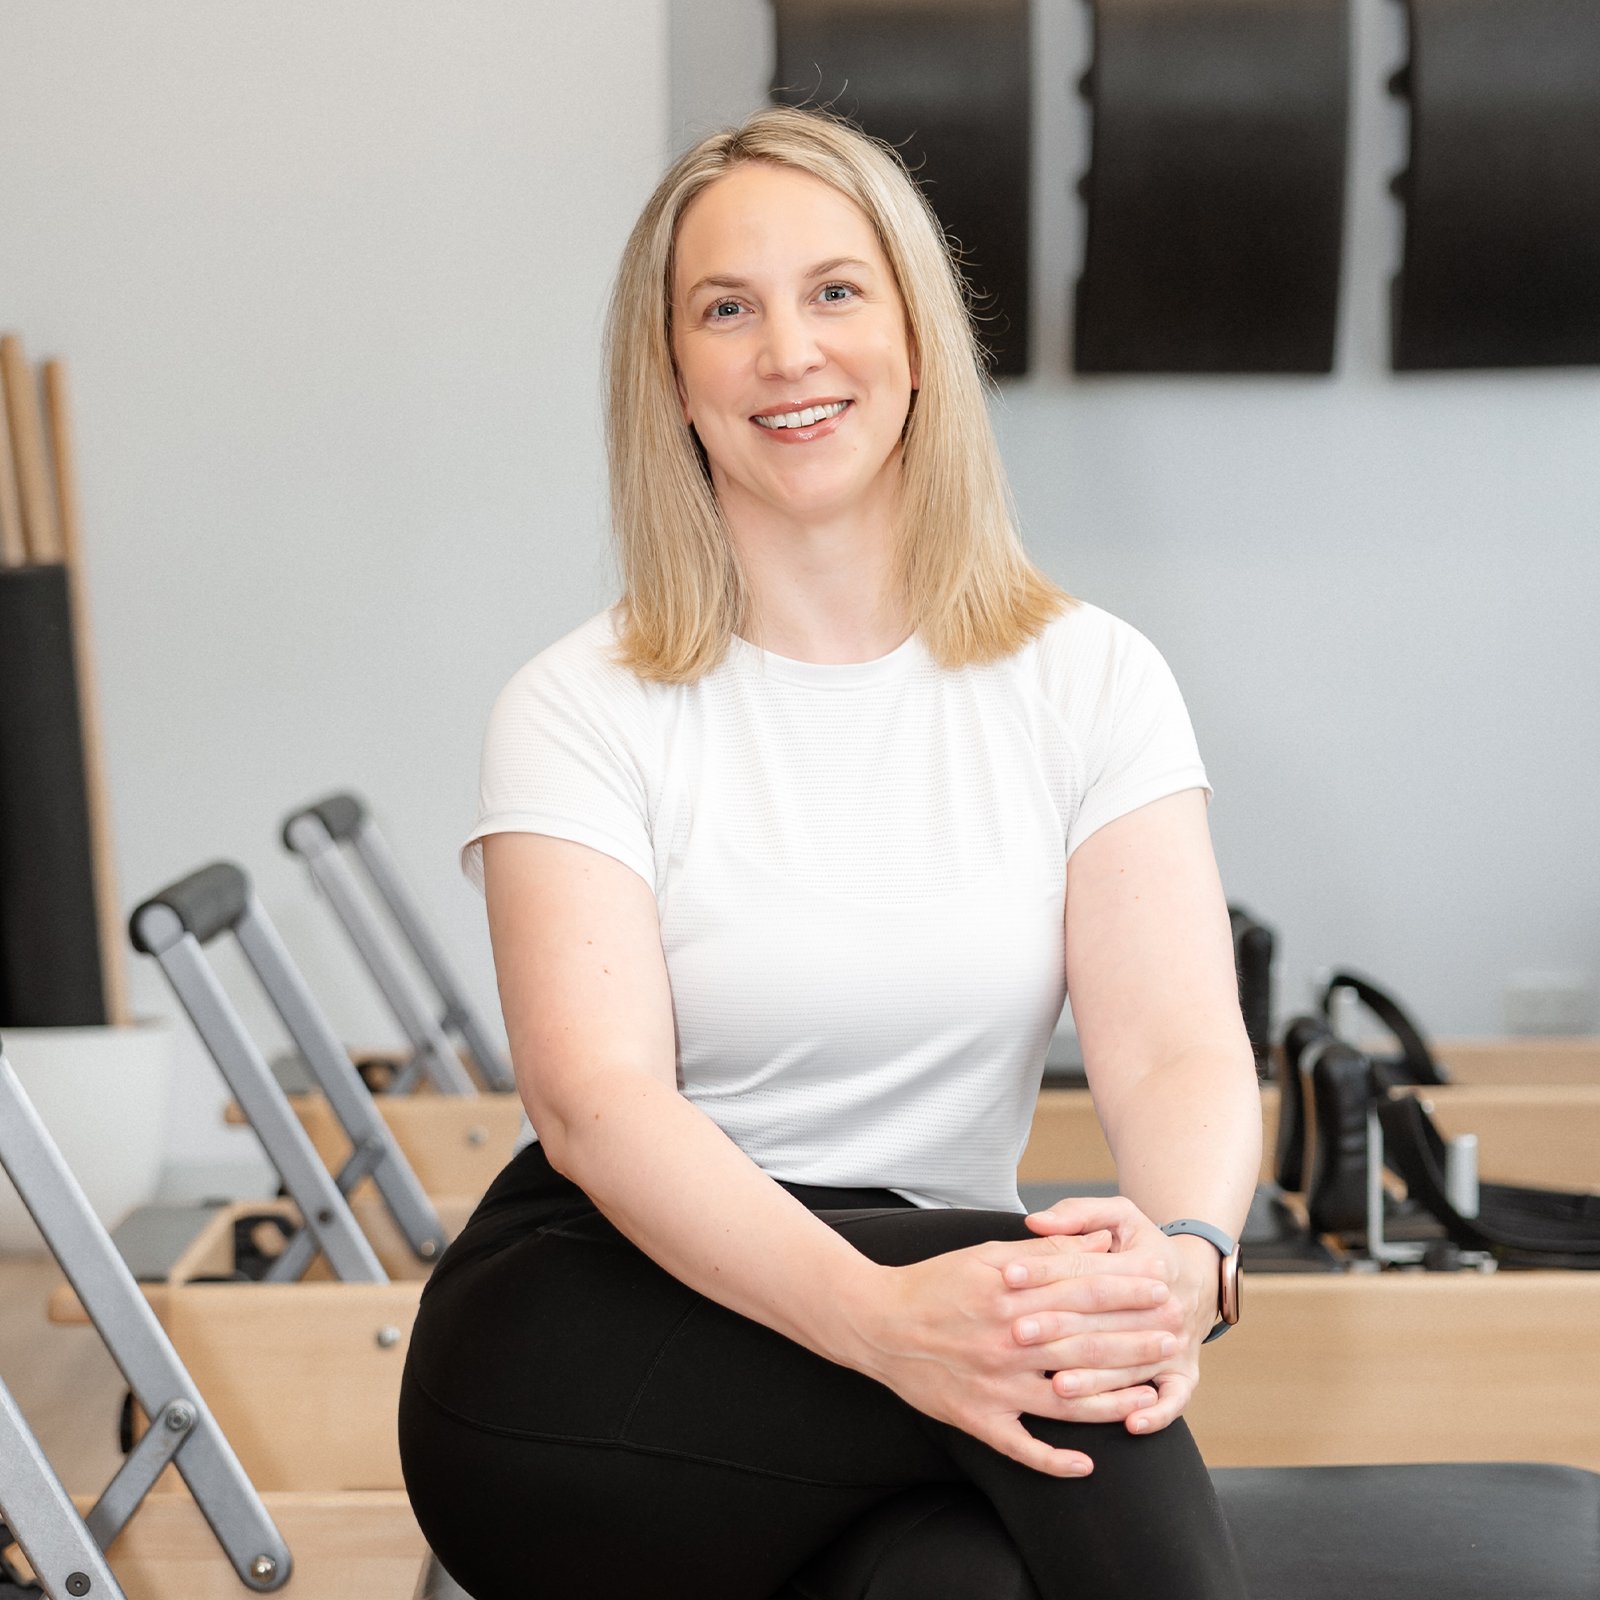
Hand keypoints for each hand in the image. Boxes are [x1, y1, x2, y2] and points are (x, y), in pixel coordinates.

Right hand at [848, 1228, 1178, 1476]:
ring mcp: (993, 1385)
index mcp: (1009, 1295)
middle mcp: (1006, 1341)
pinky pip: (1021, 1447)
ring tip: (1152, 1393)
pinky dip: (1054, 1460)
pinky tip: (1086, 1465)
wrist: (875, 1322)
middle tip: (1174, 1335)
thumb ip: (1044, 1252)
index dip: (1125, 1288)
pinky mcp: (975, 1418)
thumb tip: (1098, 1242)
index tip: (1160, 1287)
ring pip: (1064, 1398)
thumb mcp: (987, 1255)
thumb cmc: (934, 1282)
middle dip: (1134, 1338)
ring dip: (1113, 1397)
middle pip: (1083, 1341)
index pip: (1080, 1290)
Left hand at [1020, 1196, 1220, 1435]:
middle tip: (1018, 1332)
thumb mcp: (1120, 1216)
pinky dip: (1156, 1415)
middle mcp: (1166, 1306)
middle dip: (1059, 1327)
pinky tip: (1131, 1424)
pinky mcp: (1185, 1375)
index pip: (1086, 1270)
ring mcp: (1177, 1344)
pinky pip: (1173, 1400)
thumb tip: (1036, 1221)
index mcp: (1147, 1263)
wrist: (1196, 1282)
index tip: (1007, 1274)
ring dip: (1094, 1378)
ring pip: (1129, 1364)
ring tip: (1056, 1384)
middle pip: (1104, 1320)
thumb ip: (1078, 1214)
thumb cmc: (1143, 1247)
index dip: (1045, 1270)